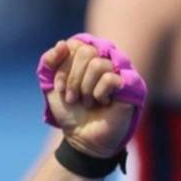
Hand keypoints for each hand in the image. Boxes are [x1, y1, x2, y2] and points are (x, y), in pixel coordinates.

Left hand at [39, 39, 135, 157]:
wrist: (80, 137)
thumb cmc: (69, 110)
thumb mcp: (51, 85)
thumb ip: (49, 63)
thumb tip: (62, 44)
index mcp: (86, 58)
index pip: (74, 44)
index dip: (62, 66)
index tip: (58, 87)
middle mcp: (105, 59)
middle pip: (86, 51)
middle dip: (72, 78)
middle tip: (72, 98)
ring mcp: (119, 71)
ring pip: (98, 64)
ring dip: (85, 88)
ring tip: (87, 102)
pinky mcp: (131, 85)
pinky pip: (110, 78)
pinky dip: (99, 93)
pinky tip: (102, 103)